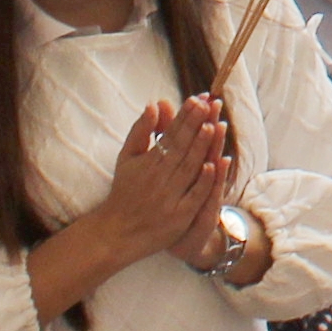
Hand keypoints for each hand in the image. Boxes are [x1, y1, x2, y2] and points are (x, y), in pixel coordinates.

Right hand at [89, 94, 233, 270]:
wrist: (117, 232)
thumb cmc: (124, 191)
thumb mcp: (126, 158)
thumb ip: (140, 131)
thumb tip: (153, 104)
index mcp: (147, 162)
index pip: (170, 135)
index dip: (184, 116)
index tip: (197, 99)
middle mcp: (158, 178)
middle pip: (181, 148)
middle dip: (196, 124)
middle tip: (209, 104)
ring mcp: (169, 197)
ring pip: (189, 168)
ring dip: (201, 147)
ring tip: (212, 125)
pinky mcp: (179, 216)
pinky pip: (194, 195)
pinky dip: (204, 180)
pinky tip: (214, 164)